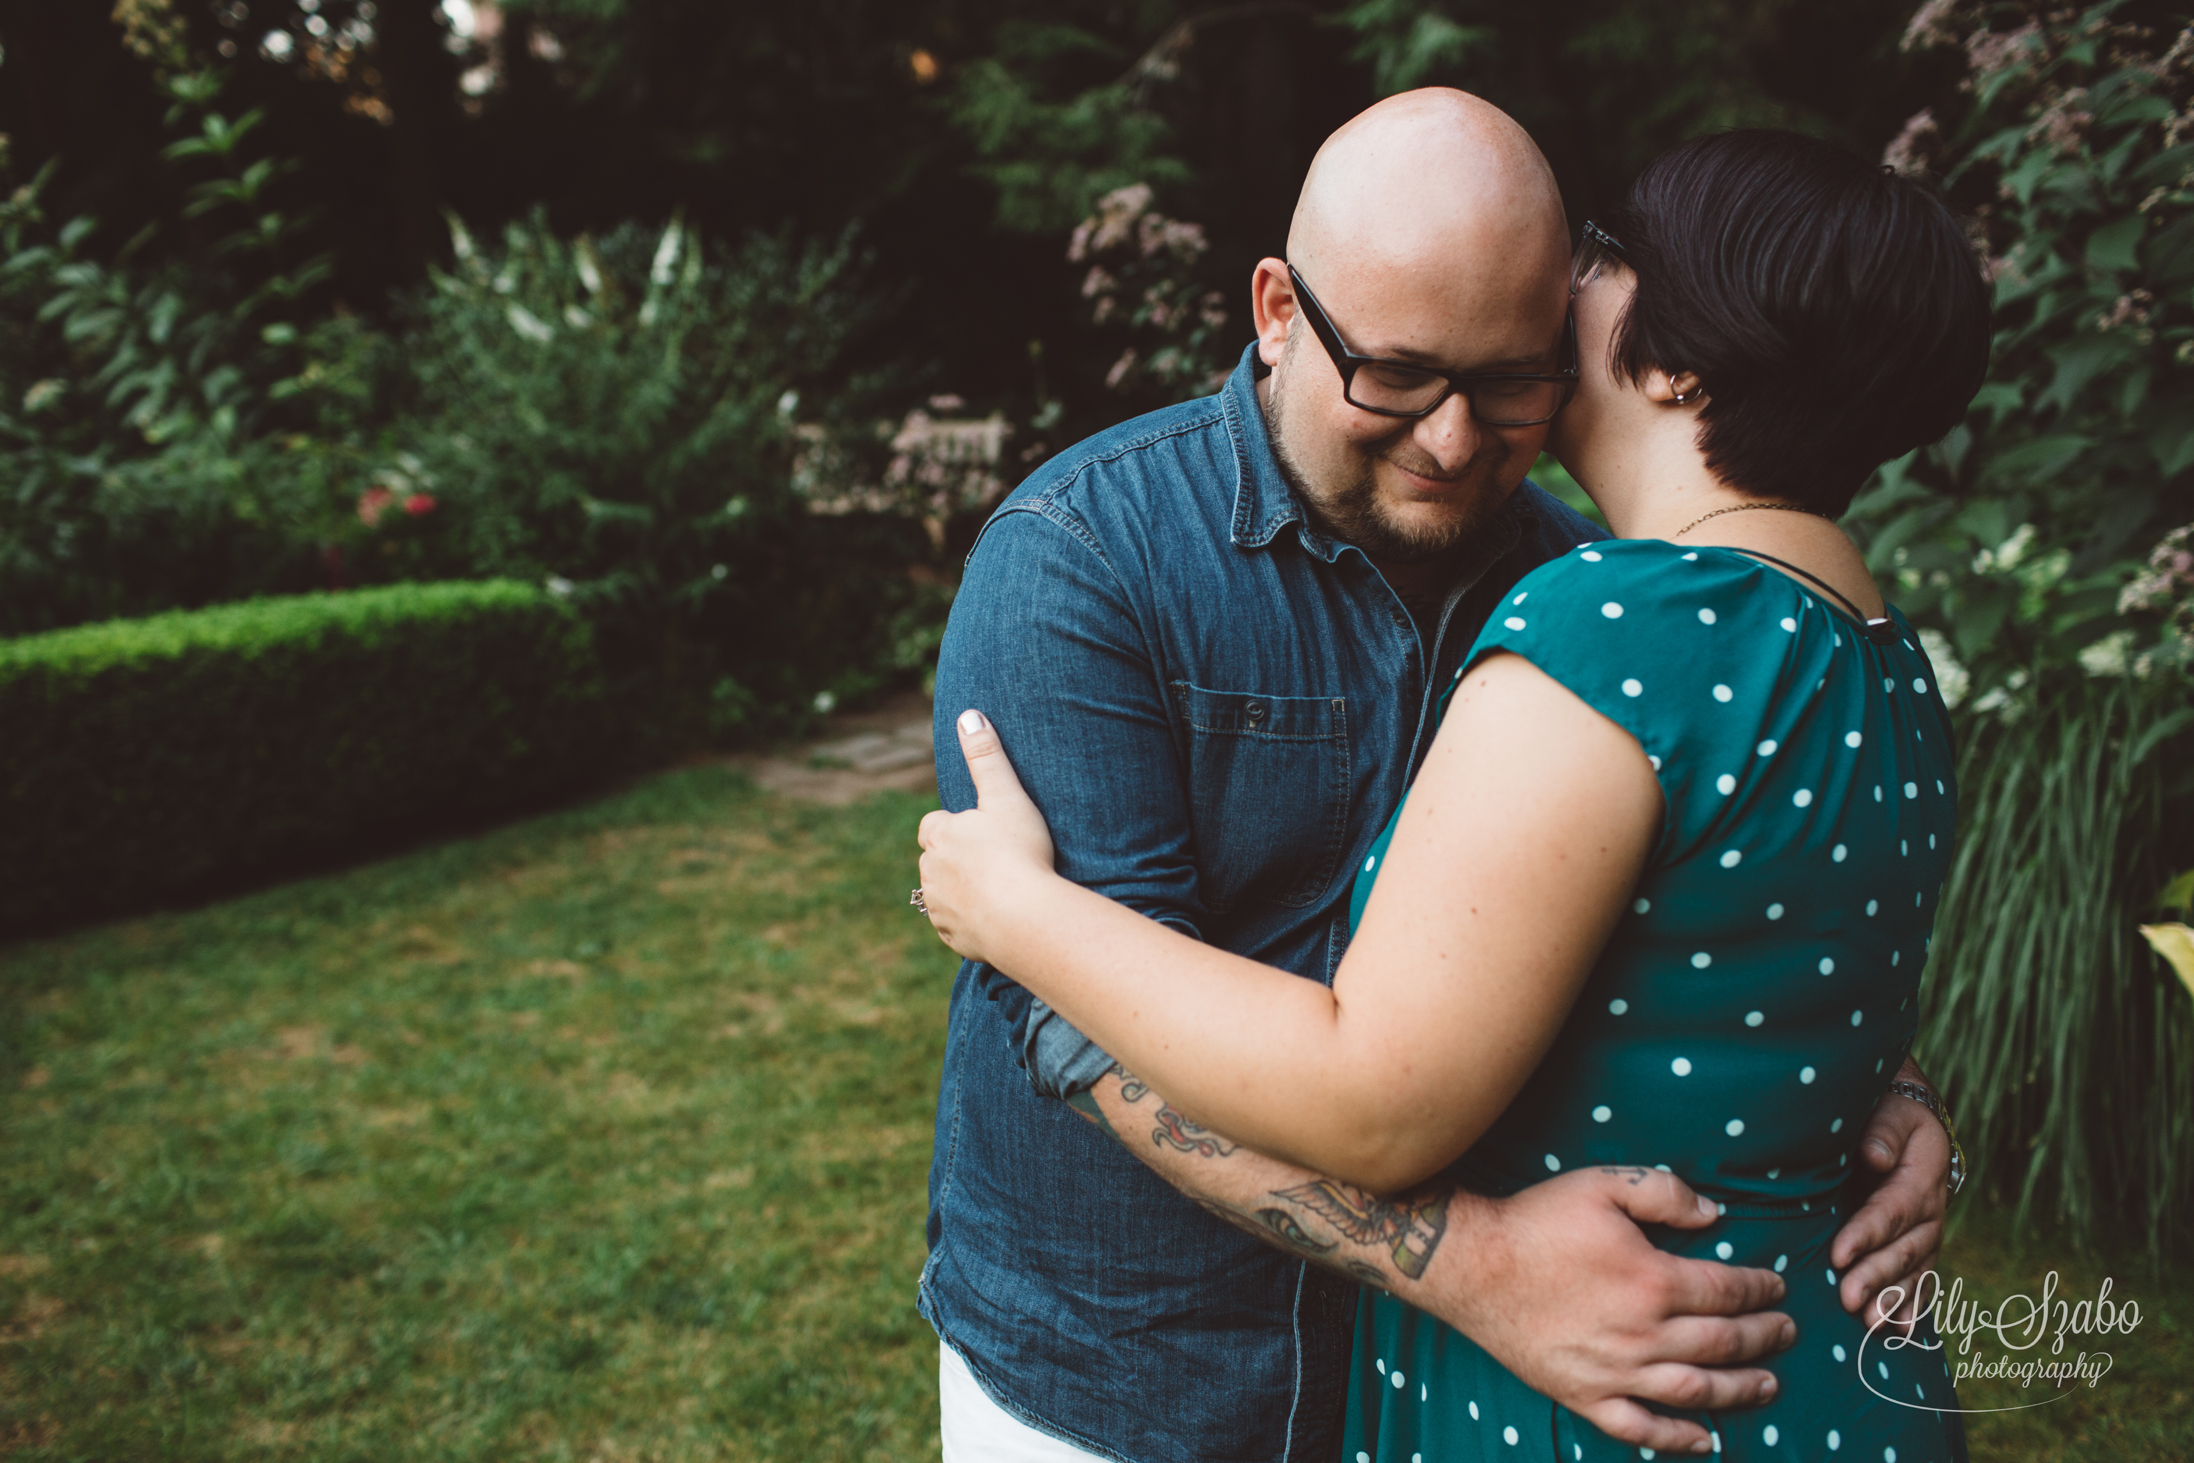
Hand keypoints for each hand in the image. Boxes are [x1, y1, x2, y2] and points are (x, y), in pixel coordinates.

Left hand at [916, 709, 1058, 965]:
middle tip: (991, 861)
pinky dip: (968, 922)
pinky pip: (954, 927)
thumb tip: (968, 714)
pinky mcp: (952, 937)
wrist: (1024, 918)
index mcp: (941, 836)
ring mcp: (939, 908)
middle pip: (935, 860)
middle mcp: (931, 872)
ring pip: (941, 895)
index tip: (977, 830)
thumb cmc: (1019, 853)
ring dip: (959, 891)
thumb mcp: (1007, 796)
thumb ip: (986, 756)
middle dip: (954, 859)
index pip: (934, 825)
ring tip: (996, 891)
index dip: (953, 826)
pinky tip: (994, 919)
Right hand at [1418, 1167, 1791, 1455]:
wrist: (1472, 1264)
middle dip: (1765, 1336)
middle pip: (1724, 1343)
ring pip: (1697, 1390)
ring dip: (1741, 1390)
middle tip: (1787, 1331)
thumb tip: (1716, 1214)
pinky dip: (1679, 1440)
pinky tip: (1707, 1440)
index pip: (1728, 1291)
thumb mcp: (1603, 1185)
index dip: (1761, 1289)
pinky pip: (1642, 1428)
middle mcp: (1643, 1334)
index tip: (1777, 1286)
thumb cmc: (1536, 1220)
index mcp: (1654, 1280)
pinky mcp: (1585, 1395)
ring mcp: (1615, 1372)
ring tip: (1769, 1385)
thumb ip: (1665, 1194)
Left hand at [1829, 1060, 1950, 1331]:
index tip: (1839, 1255)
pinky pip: (1922, 1277)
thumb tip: (1873, 1156)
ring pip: (1914, 1269)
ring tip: (1872, 1325)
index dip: (1867, 1234)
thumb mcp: (1890, 1109)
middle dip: (1877, 1277)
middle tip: (1849, 1300)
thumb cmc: (1888, 1109)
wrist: (1909, 1115)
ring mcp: (1929, 1230)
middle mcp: (1931, 1209)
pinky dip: (1914, 1304)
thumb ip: (1883, 1131)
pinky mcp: (1922, 1243)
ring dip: (1894, 1299)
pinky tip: (1902, 1331)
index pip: (1891, 1209)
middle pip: (1904, 1248)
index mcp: (1921, 1175)